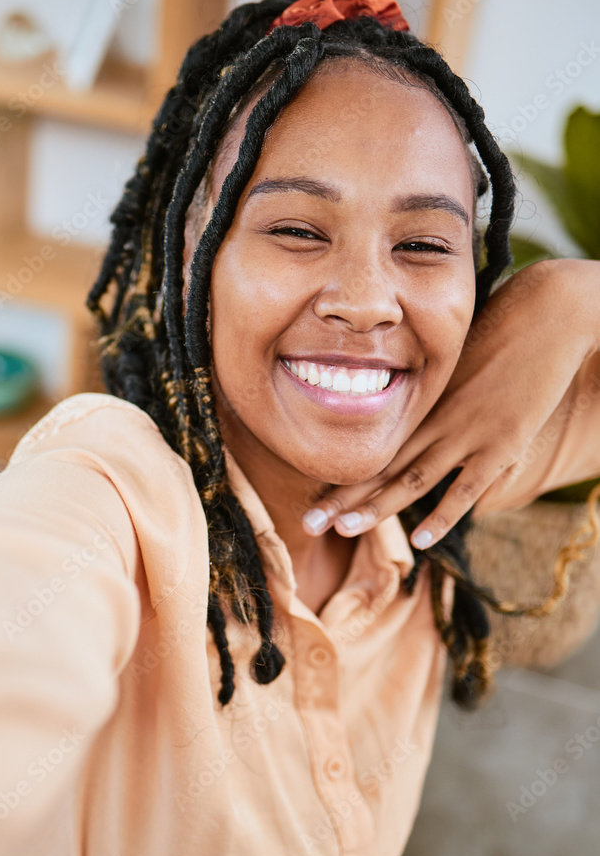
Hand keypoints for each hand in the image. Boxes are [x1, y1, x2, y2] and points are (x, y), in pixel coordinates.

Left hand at [302, 259, 599, 547]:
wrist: (547, 317)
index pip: (375, 448)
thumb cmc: (503, 335)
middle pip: (381, 468)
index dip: (343, 476)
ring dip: (376, 508)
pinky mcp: (500, 445)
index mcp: (423, 404)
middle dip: (342, 499)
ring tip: (343, 531)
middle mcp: (436, 422)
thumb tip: (425, 421)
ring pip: (412, 479)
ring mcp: (467, 435)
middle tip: (308, 523)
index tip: (314, 497)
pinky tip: (420, 538)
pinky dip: (443, 514)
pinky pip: (465, 487)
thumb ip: (442, 398)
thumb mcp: (462, 366)